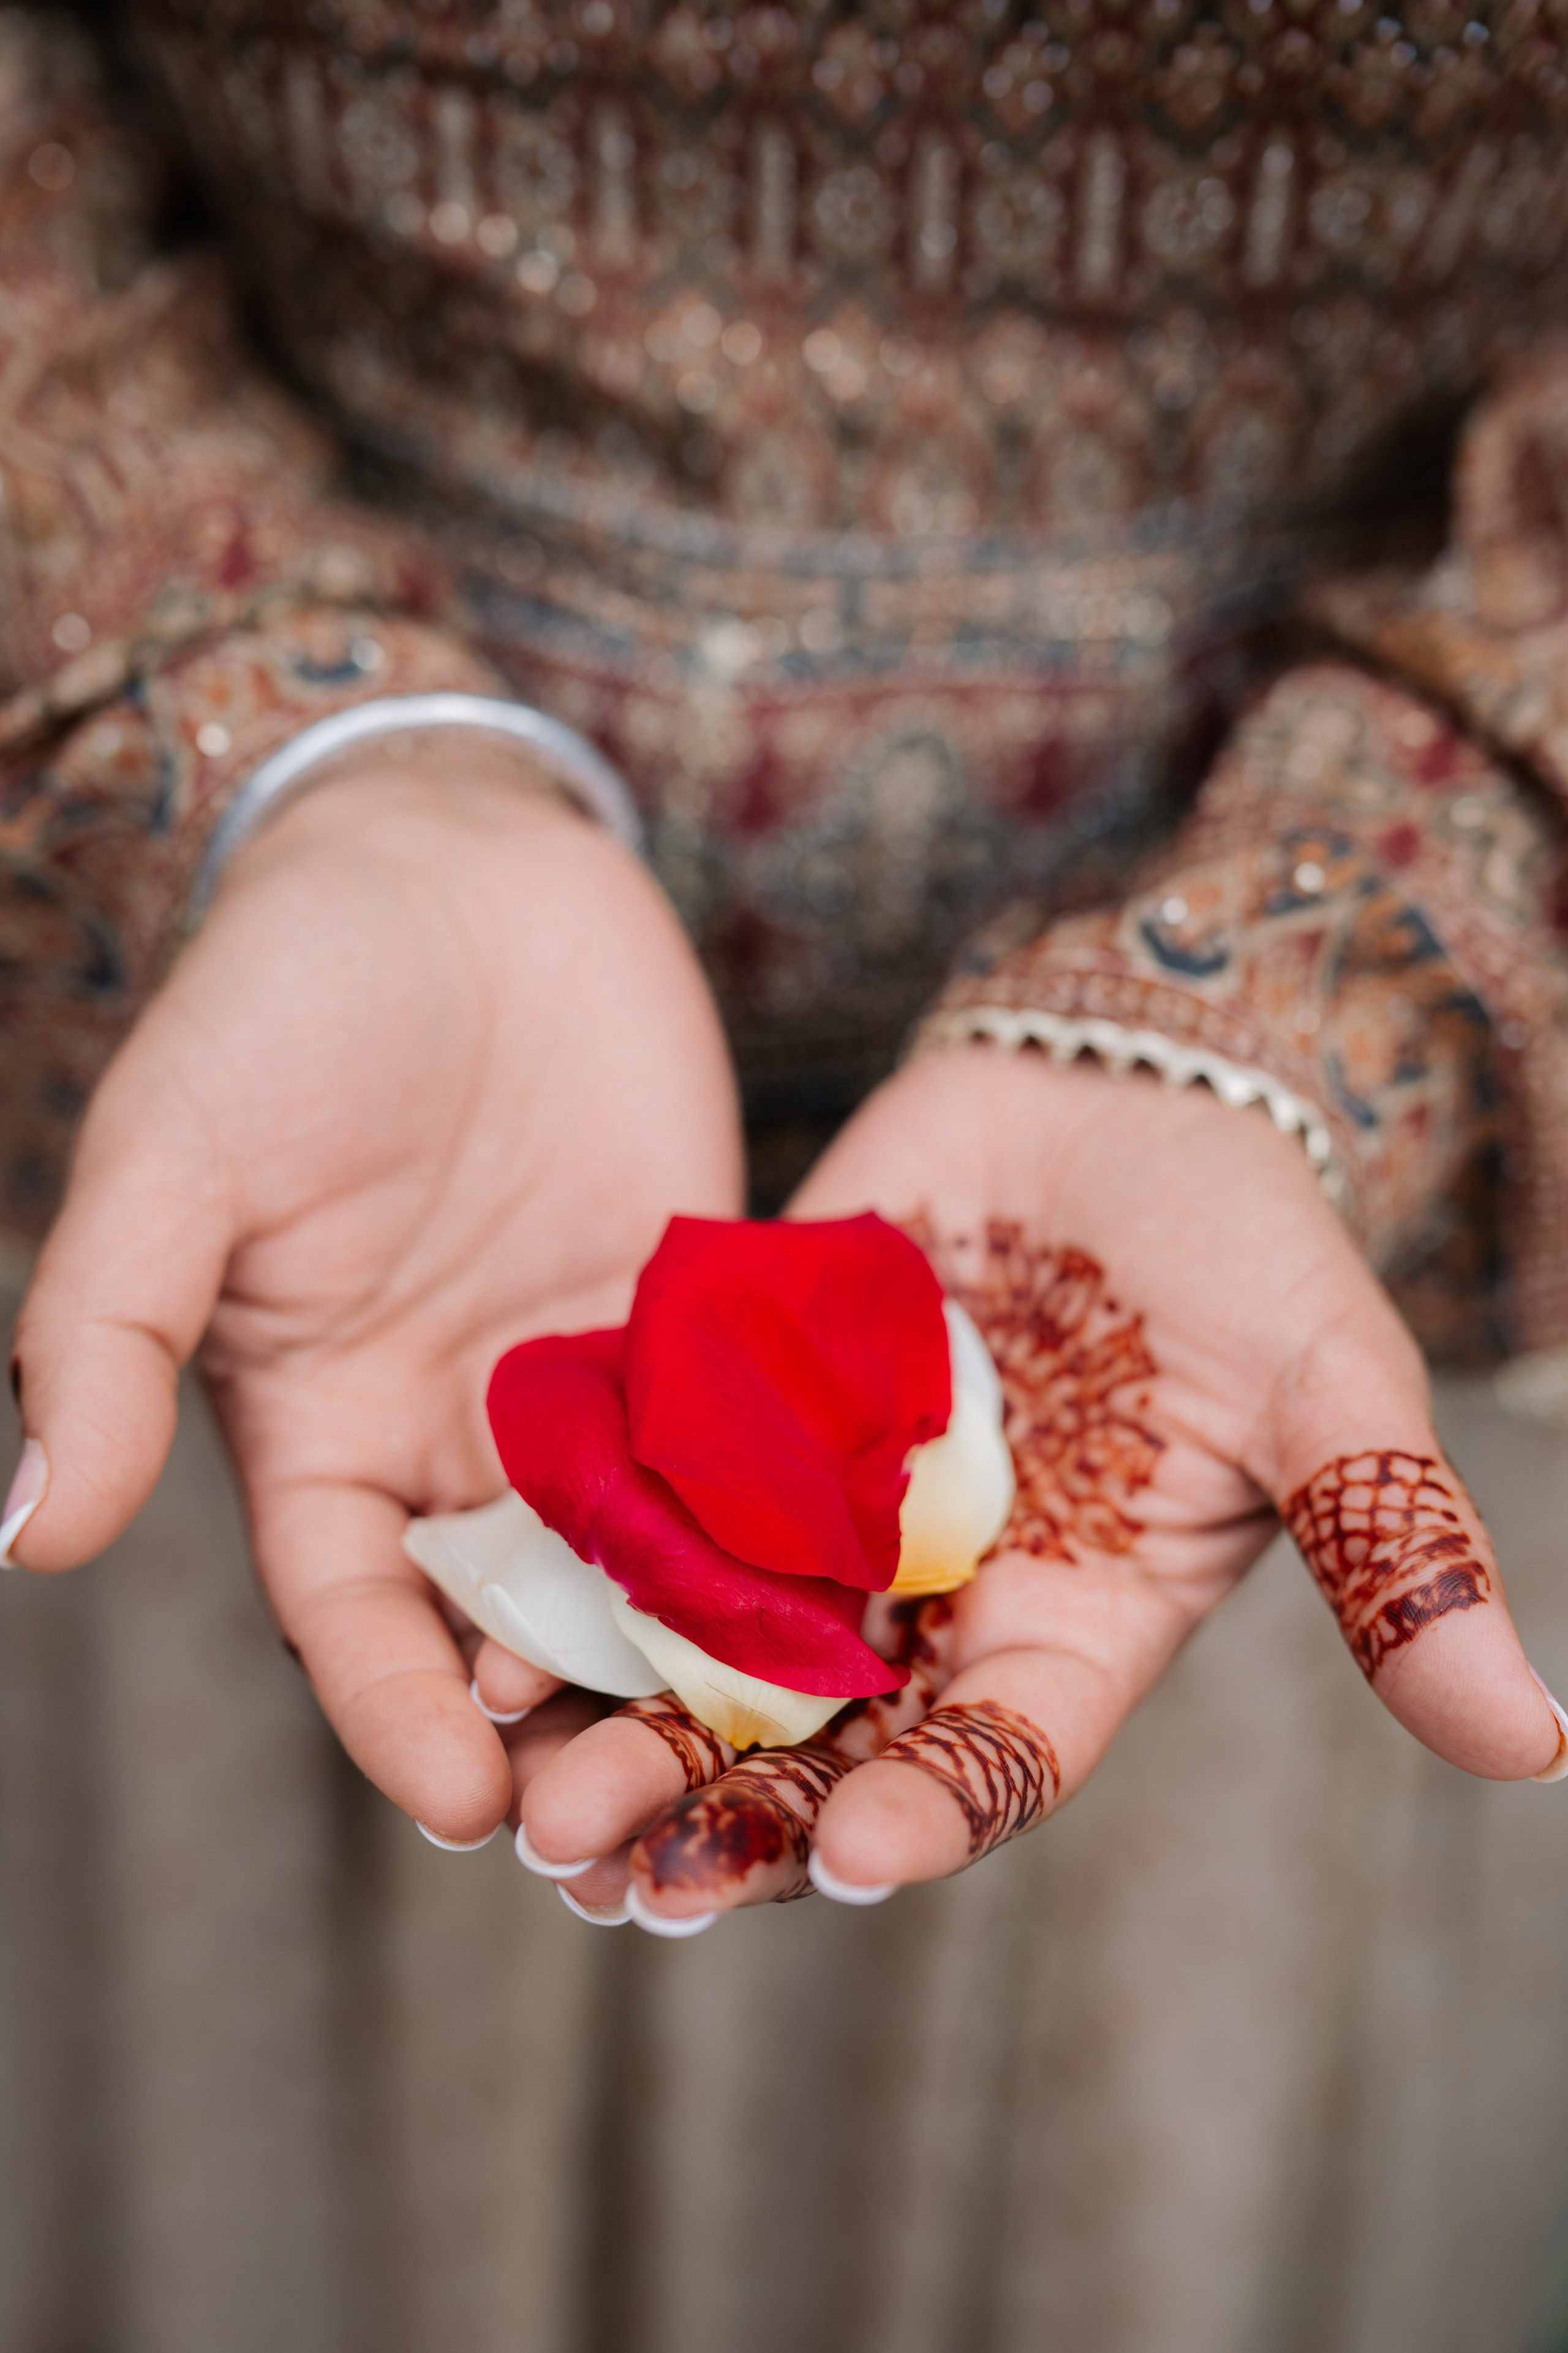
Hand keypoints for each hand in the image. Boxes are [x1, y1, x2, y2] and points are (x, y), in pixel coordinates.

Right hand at [5, 747, 742, 1839]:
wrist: (457, 873)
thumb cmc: (284, 998)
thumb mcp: (177, 1159)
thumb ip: (112, 1338)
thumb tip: (30, 1532)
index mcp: (320, 1432)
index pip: (352, 1614)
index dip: (398, 1712)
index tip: (464, 1803)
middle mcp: (456, 1438)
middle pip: (510, 1624)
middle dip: (566, 1724)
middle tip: (643, 1820)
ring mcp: (586, 1386)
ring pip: (642, 1560)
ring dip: (693, 1652)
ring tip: (766, 1742)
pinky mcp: (696, 1323)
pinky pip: (745, 1442)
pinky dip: (786, 1515)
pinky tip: (855, 1580)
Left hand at [507, 1048, 1562, 1927]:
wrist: (1119, 1088)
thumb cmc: (1246, 1244)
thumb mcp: (1329, 1390)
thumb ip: (1393, 1551)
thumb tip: (1541, 1745)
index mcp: (1069, 1629)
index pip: (992, 1757)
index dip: (931, 1813)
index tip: (857, 1858)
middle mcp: (930, 1599)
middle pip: (817, 1742)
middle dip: (724, 1809)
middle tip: (613, 1869)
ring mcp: (822, 1511)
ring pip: (705, 1651)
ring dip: (619, 1720)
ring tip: (525, 1790)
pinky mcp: (737, 1415)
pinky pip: (648, 1507)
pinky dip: (573, 1564)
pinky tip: (481, 1607)